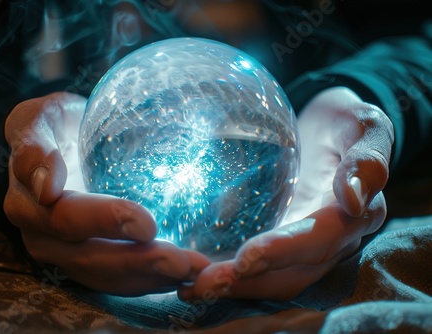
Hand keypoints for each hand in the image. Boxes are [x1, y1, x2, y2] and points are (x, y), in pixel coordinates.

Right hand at [4, 92, 208, 295]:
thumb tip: (47, 188)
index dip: (106, 223)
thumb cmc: (52, 124)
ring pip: (106, 277)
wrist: (54, 145)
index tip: (147, 225)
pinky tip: (182, 278)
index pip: (68, 220)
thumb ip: (35, 148)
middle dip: (138, 262)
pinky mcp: (87, 262)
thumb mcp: (38, 119)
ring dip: (150, 278)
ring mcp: (64, 256)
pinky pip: (117, 280)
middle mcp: (42, 238)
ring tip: (191, 273)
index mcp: (28, 204)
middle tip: (181, 262)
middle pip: (90, 258)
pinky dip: (150, 282)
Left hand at [178, 87, 393, 300]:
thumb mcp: (364, 126)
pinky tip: (196, 271)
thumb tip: (353, 199)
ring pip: (275, 278)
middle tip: (201, 283)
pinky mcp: (283, 237)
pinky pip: (261, 265)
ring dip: (236, 287)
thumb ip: (366, 158)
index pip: (319, 240)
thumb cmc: (346, 122)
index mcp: (355, 216)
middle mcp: (332, 240)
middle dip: (249, 283)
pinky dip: (232, 274)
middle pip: (293, 273)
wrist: (331, 128)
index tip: (245, 259)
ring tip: (192, 286)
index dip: (284, 252)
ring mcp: (305, 244)